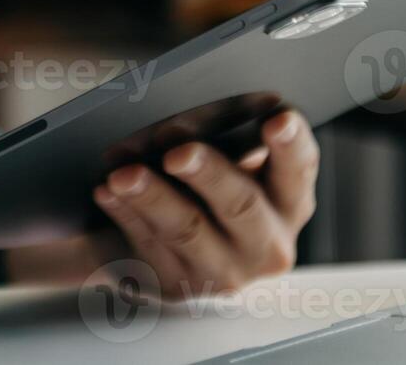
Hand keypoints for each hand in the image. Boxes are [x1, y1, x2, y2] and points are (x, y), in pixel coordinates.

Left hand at [92, 110, 318, 297]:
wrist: (168, 247)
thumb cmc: (204, 188)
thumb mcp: (227, 164)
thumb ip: (224, 142)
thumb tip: (188, 120)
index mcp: (288, 200)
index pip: (298, 168)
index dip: (291, 144)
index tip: (278, 118)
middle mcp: (266, 243)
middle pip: (240, 203)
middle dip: (209, 174)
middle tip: (178, 152)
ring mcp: (224, 271)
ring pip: (187, 229)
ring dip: (152, 197)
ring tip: (124, 174)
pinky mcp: (179, 287)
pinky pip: (148, 246)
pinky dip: (126, 215)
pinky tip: (108, 192)